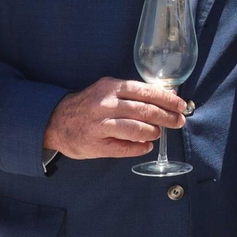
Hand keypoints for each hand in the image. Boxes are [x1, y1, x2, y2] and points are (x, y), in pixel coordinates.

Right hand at [42, 77, 186, 159]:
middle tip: (179, 121)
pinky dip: (139, 148)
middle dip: (167, 117)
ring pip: (137, 129)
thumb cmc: (89, 105)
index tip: (181, 106)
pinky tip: (146, 146)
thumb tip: (167, 95)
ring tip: (158, 133)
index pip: (147, 92)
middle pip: (146, 111)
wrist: (55, 121)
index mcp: (112, 88)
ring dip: (154, 132)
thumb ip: (134, 93)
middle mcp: (106, 105)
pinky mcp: (96, 145)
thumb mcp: (108, 91)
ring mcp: (101, 125)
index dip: (168, 100)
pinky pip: (125, 148)